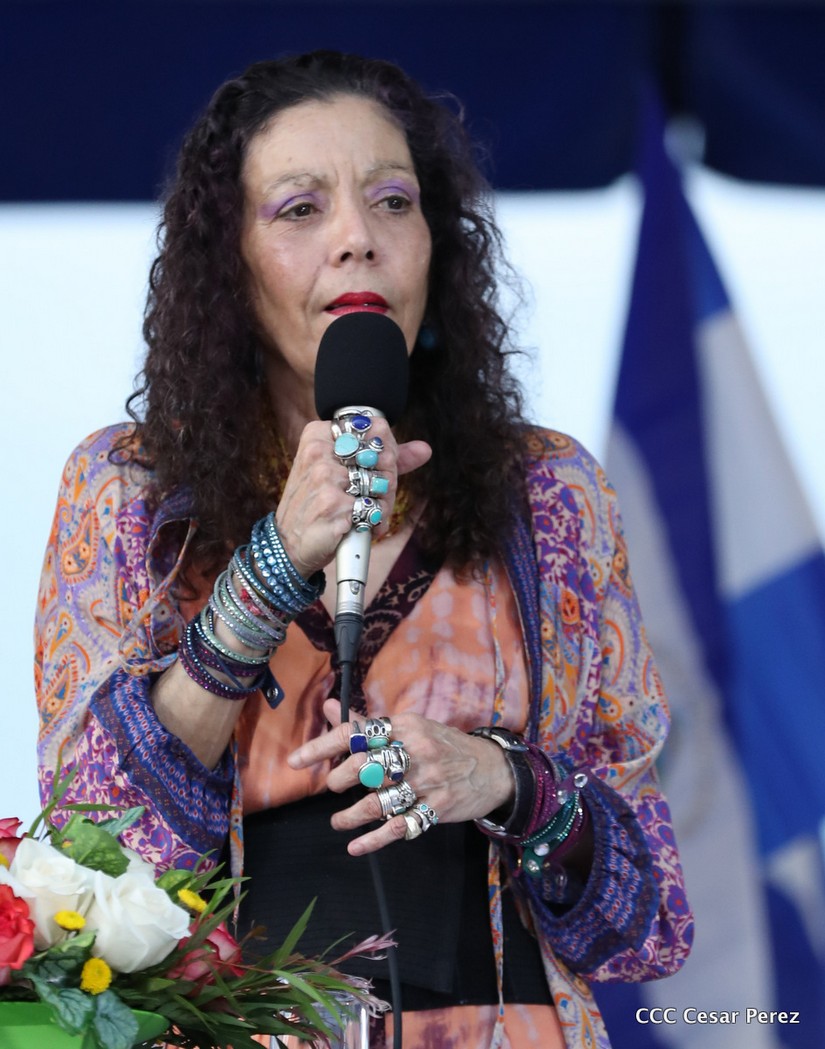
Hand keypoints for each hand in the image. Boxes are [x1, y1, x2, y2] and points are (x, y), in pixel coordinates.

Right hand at [274, 420, 430, 579]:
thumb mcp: (342, 473)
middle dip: (388, 479)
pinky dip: (377, 521)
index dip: (388, 450)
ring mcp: (325, 477)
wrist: (290, 544)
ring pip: (381, 483)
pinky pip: (374, 508)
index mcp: (319, 435)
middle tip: (377, 496)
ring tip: (371, 513)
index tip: (381, 468)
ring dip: (384, 503)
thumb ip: (385, 458)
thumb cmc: (317, 504)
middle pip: (382, 454)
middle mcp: (319, 451)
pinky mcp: (333, 504)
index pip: (375, 428)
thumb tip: (424, 449)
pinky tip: (365, 526)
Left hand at [287, 699, 514, 854]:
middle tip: (332, 787)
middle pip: (365, 767)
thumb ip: (368, 723)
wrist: (493, 768)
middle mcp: (415, 751)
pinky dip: (373, 840)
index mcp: (404, 726)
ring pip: (378, 802)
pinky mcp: (437, 809)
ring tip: (338, 822)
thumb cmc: (443, 745)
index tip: (296, 760)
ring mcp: (427, 782)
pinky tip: (355, 846)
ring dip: (350, 816)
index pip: (356, 732)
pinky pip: (400, 828)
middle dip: (339, 780)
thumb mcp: (410, 726)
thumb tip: (330, 706)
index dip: (322, 746)